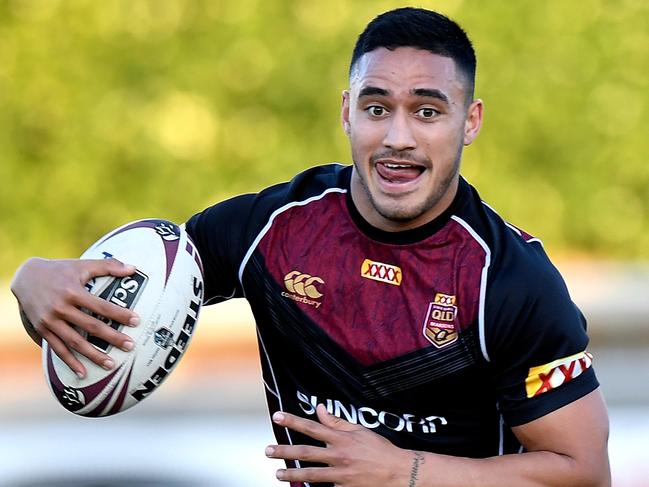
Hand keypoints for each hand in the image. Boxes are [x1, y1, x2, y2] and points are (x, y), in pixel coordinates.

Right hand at [11, 257, 139, 377]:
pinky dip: (70, 362)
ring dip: (93, 354)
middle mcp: (61, 307)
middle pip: (91, 326)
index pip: (101, 306)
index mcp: (73, 291)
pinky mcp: (42, 330)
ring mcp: (50, 321)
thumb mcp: (82, 265)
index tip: (136, 321)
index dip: (119, 314)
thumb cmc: (60, 270)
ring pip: (75, 342)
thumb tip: (134, 269)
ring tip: (111, 364)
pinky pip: (57, 349)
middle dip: (112, 337)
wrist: (26, 276)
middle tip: (130, 346)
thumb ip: (109, 266)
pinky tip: (83, 373)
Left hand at [265, 404, 410, 485]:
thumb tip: (320, 409)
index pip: (312, 427)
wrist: (399, 473)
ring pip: (311, 474)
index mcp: (342, 438)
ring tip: (277, 473)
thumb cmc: (380, 449)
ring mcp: (341, 474)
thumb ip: (337, 422)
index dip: (293, 421)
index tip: (277, 416)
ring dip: (292, 473)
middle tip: (267, 450)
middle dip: (284, 451)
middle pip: (305, 452)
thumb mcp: (360, 431)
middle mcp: (339, 456)